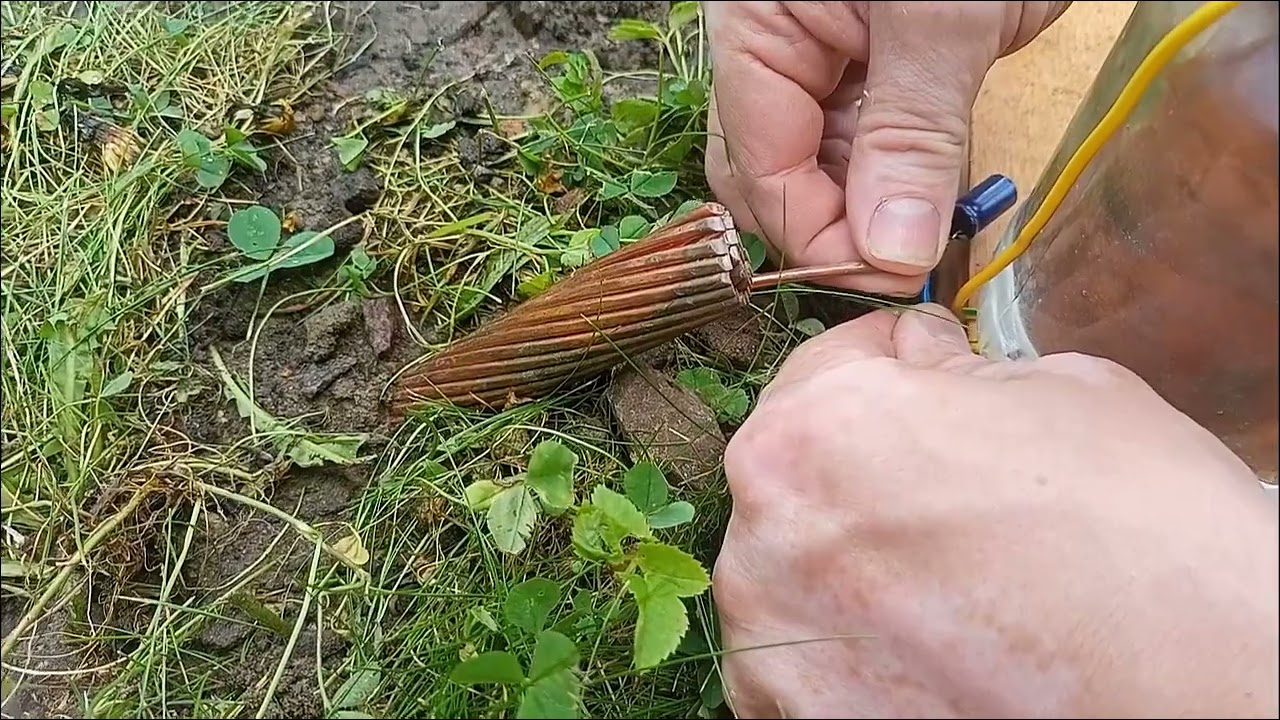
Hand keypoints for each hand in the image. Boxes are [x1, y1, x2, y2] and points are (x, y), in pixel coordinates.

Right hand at [704, 2, 1067, 295]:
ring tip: (929, 234)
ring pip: (826, 171)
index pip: (759, 165)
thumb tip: (888, 251)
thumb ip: (909, 135)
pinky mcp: (887, 69)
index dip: (815, 234)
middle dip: (831, 229)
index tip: (884, 276)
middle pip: (775, 176)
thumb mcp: (938, 20)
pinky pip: (874, 147)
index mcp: (758, 29)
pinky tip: (937, 201)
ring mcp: (833, 62)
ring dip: (871, 213)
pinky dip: (905, 183)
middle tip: (902, 265)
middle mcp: (783, 52)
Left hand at [713, 305, 1278, 717]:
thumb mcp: (1062, 392)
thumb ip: (955, 367)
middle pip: (802, 469)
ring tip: (951, 570)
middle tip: (950, 484)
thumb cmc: (1144, 537)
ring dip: (855, 556)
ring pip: (799, 563)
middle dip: (867, 463)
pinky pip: (809, 649)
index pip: (828, 364)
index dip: (888, 362)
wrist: (1203, 691)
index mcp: (815, 428)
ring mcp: (775, 636)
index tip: (920, 372)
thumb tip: (922, 355)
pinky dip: (855, 639)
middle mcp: (767, 533)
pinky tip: (933, 635)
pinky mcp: (800, 713)